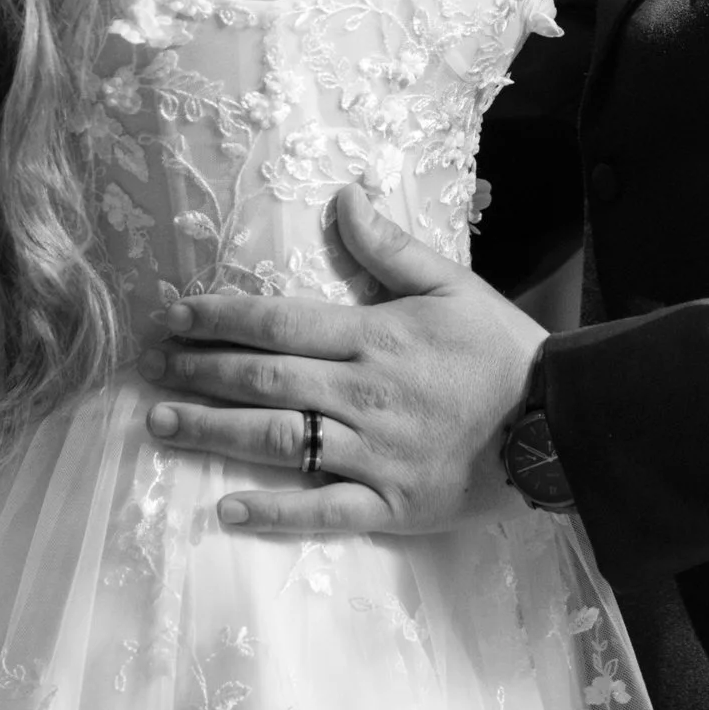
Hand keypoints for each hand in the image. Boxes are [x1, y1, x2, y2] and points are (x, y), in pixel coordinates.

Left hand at [143, 184, 541, 537]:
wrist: (561, 423)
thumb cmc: (504, 351)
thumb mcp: (454, 284)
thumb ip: (391, 246)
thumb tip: (343, 195)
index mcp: (373, 338)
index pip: (278, 323)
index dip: (218, 317)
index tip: (171, 315)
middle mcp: (360, 396)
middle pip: (263, 381)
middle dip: (198, 371)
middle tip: (147, 367)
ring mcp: (371, 455)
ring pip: (275, 441)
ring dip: (212, 431)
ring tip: (160, 423)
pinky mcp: (390, 505)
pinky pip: (320, 512)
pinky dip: (272, 513)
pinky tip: (225, 509)